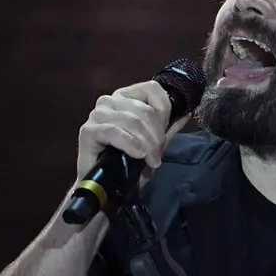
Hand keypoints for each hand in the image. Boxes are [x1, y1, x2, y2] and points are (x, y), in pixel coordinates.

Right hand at [76, 81, 190, 183]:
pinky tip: (137, 155)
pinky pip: (114, 131)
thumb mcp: (153, 144)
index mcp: (125, 97)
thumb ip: (168, 127)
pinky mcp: (87, 130)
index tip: (164, 134)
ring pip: (132, 120)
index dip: (164, 111)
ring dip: (146, 143)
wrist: (106, 187)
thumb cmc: (127, 163)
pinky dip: (130, 144)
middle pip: (144, 109)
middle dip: (156, 136)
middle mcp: (109, 101)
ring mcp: (97, 114)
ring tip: (150, 160)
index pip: (152, 88)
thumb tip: (187, 112)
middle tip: (157, 156)